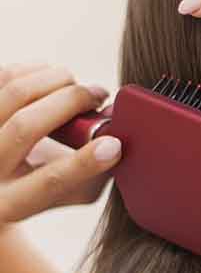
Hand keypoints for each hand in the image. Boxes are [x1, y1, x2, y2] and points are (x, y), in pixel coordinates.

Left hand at [0, 64, 121, 224]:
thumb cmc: (36, 186)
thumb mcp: (66, 195)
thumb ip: (94, 177)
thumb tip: (117, 144)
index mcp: (9, 202)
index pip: (49, 182)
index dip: (85, 163)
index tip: (114, 145)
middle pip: (25, 126)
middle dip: (71, 102)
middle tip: (98, 96)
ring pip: (14, 92)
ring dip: (54, 80)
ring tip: (74, 86)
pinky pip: (3, 75)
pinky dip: (33, 70)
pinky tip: (49, 77)